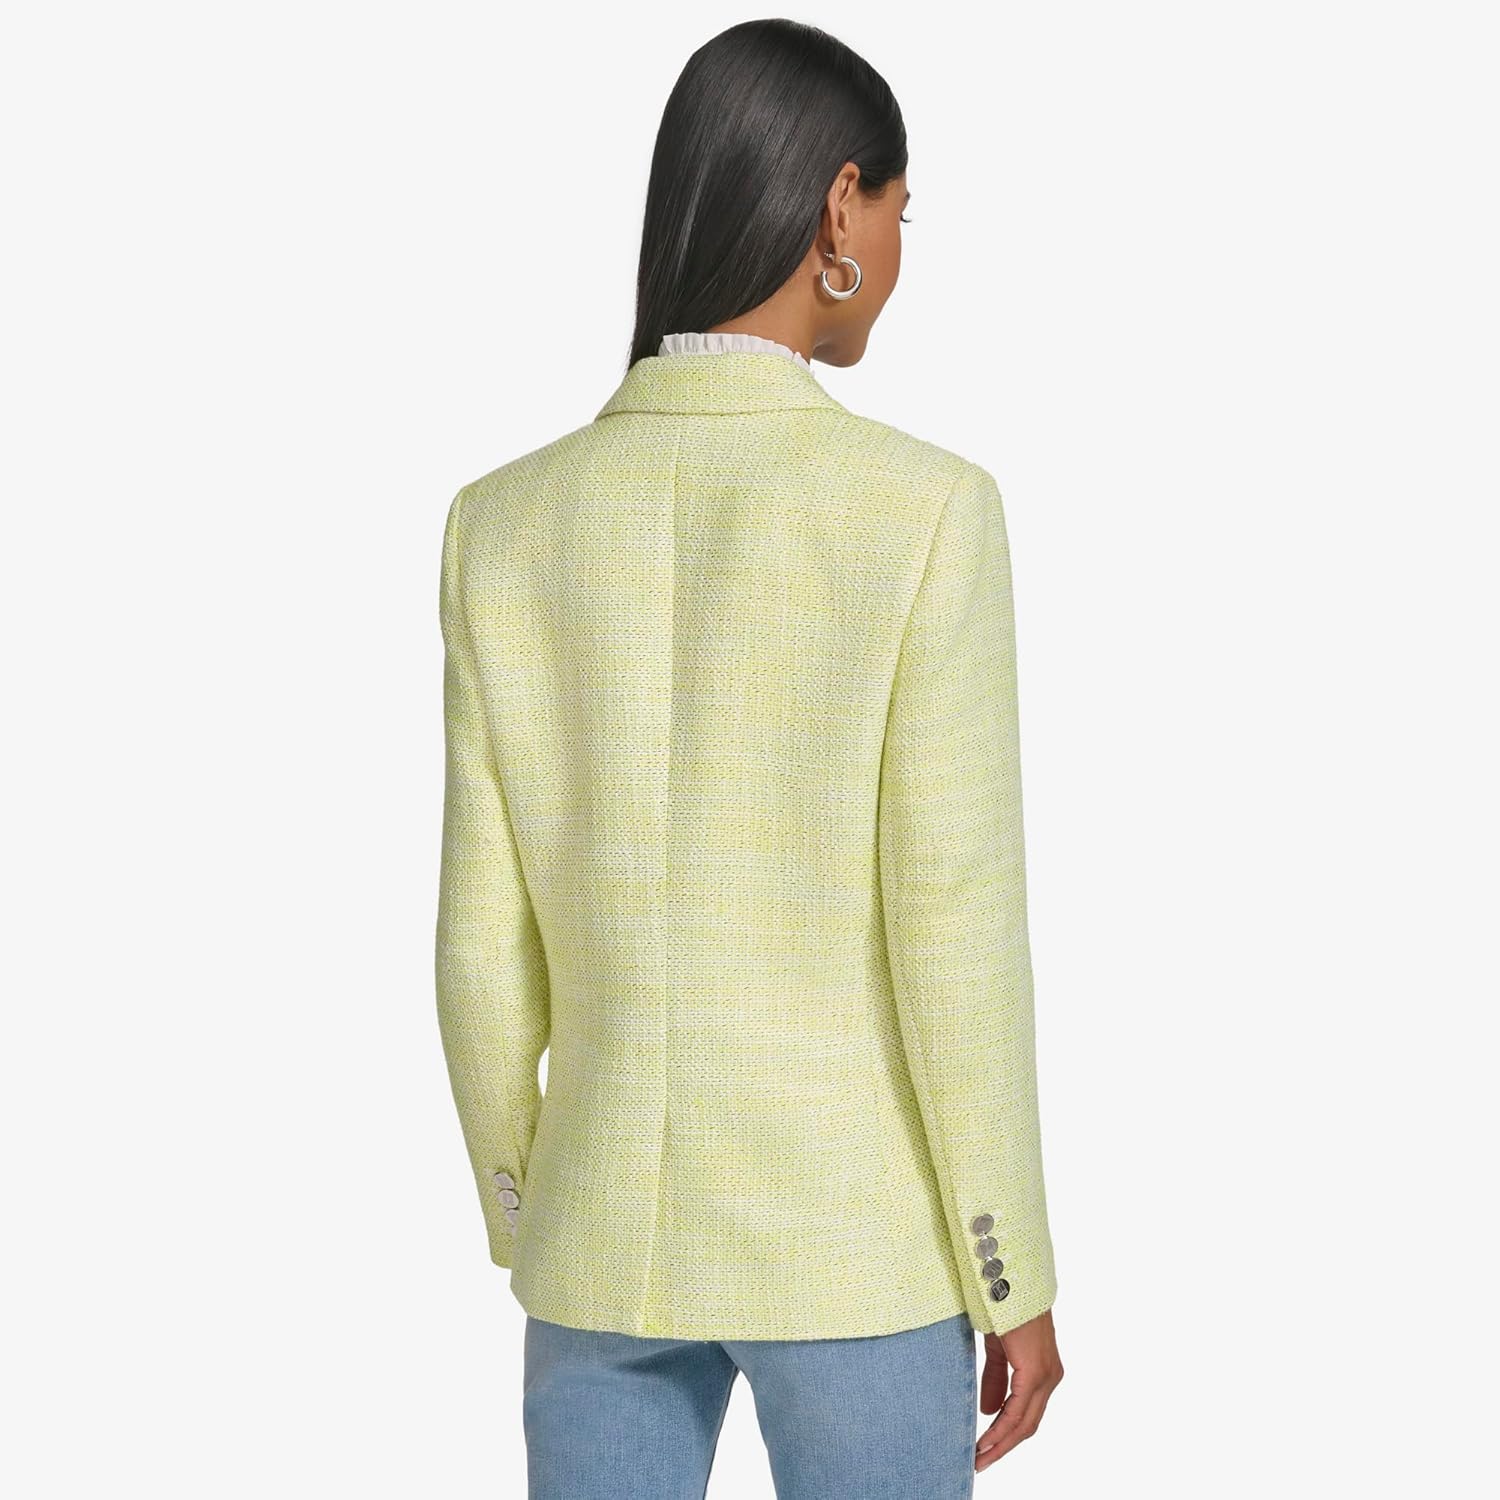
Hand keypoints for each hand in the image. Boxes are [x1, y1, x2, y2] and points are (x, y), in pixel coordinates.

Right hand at [975, 1308, 1063, 1472]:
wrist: (1008, 1280)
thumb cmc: (1003, 1307)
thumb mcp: (997, 1349)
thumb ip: (996, 1379)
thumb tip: (990, 1411)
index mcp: (1042, 1371)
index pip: (1025, 1414)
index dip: (1006, 1435)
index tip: (984, 1449)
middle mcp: (1050, 1377)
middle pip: (1027, 1425)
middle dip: (1003, 1446)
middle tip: (980, 1462)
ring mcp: (1046, 1375)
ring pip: (1025, 1423)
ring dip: (1001, 1443)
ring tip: (980, 1457)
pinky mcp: (1036, 1371)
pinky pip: (1019, 1410)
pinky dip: (1002, 1428)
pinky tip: (986, 1440)